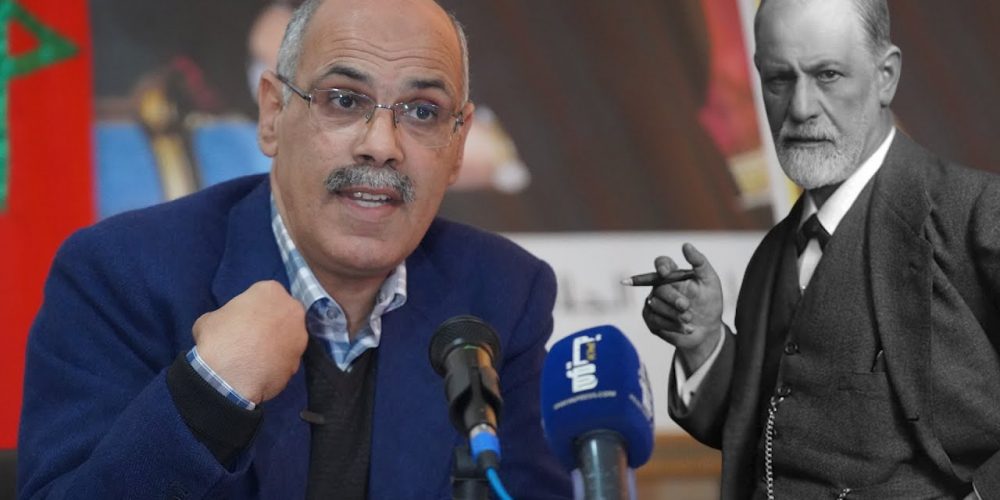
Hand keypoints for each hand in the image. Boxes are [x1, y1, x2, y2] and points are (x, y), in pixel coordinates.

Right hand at [192, 280, 307, 403]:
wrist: (228, 378)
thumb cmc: (217, 339)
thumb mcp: (210, 318)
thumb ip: (227, 316)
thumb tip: (228, 325)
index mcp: (271, 290)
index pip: (265, 294)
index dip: (254, 308)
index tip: (244, 319)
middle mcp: (292, 310)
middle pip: (283, 313)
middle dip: (272, 323)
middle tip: (253, 337)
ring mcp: (300, 337)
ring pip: (289, 337)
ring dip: (277, 344)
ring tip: (257, 358)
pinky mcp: (299, 361)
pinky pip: (288, 359)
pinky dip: (278, 364)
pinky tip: (262, 371)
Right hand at [642, 243, 722, 372]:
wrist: (709, 330)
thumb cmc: (709, 302)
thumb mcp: (710, 281)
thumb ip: (699, 262)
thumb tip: (685, 245)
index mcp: (673, 275)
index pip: (662, 263)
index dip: (661, 266)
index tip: (666, 272)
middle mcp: (661, 287)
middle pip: (659, 288)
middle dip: (673, 298)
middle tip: (686, 306)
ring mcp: (654, 303)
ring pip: (656, 305)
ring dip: (675, 314)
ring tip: (690, 319)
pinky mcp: (652, 320)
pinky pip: (656, 321)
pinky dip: (673, 326)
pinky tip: (687, 329)